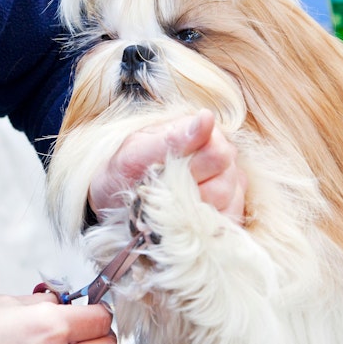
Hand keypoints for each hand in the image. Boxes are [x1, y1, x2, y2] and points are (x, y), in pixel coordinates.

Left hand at [89, 109, 245, 221]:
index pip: (217, 154)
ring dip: (193, 211)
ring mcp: (230, 183)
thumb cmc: (123, 170)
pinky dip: (204, 226)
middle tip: (161, 191)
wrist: (112, 197)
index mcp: (204, 132)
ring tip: (167, 204)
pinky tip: (182, 219)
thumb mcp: (137, 152)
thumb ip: (172, 138)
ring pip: (228, 204)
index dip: (189, 171)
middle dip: (187, 193)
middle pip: (224, 183)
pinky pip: (229, 223)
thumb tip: (207, 117)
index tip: (161, 173)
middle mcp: (223, 155)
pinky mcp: (229, 209)